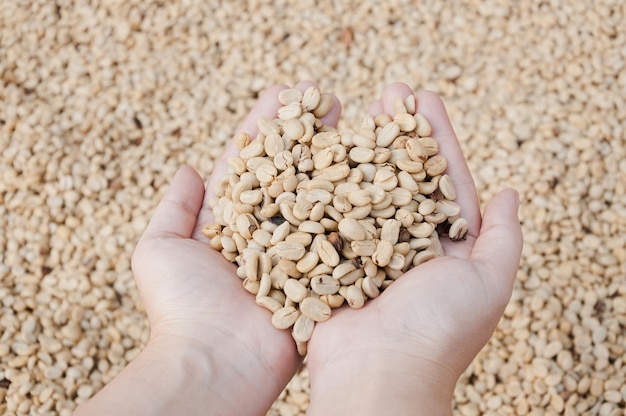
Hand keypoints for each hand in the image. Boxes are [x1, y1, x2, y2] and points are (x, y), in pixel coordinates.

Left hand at [76, 82, 340, 415]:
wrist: (216, 363)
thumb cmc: (181, 308)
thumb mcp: (159, 249)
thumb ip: (173, 209)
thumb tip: (186, 169)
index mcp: (233, 222)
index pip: (252, 163)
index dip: (268, 128)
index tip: (285, 93)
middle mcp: (270, 232)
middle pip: (292, 171)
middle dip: (308, 133)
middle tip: (327, 96)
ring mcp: (300, 252)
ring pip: (321, 196)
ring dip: (336, 157)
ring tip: (357, 118)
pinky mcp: (325, 274)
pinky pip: (343, 234)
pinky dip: (358, 204)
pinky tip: (376, 169)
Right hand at [306, 83, 522, 414]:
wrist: (377, 375)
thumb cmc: (438, 331)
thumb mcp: (490, 282)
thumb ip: (503, 238)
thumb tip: (511, 193)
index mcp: (446, 248)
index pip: (444, 181)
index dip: (436, 139)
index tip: (424, 100)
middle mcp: (406, 247)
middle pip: (401, 177)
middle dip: (396, 133)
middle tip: (389, 91)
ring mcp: (366, 252)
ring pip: (364, 189)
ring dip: (361, 148)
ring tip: (352, 108)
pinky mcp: (331, 262)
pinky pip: (328, 216)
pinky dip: (324, 184)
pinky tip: (317, 150)